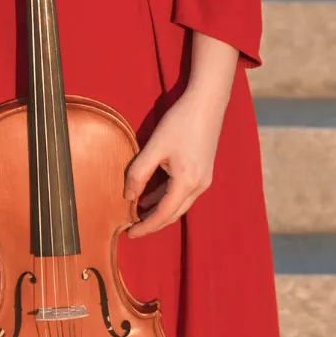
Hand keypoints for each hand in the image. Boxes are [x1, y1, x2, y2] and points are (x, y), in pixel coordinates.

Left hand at [124, 89, 227, 237]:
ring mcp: (204, 179)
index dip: (145, 226)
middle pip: (173, 214)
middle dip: (153, 223)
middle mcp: (199, 186)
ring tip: (138, 214)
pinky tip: (152, 195)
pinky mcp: (204, 171)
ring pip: (179, 204)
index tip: (129, 234)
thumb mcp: (154, 148)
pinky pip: (184, 192)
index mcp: (186, 183)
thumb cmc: (180, 122)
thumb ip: (138, 173)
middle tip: (133, 229)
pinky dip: (167, 197)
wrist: (207, 103)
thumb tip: (128, 196)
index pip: (163, 215)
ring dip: (160, 210)